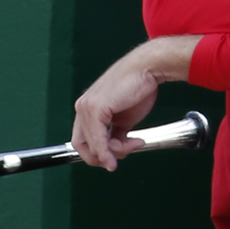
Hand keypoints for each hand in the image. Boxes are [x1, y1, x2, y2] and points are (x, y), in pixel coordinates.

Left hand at [72, 36, 197, 170]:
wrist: (146, 68)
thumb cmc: (138, 87)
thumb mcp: (125, 118)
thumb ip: (117, 134)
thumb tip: (115, 152)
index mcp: (87, 109)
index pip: (83, 141)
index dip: (97, 155)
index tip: (113, 160)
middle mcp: (83, 107)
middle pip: (83, 147)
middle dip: (103, 158)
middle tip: (121, 158)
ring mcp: (87, 107)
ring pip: (93, 146)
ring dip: (115, 152)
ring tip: (134, 144)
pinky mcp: (96, 108)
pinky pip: (99, 140)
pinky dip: (109, 152)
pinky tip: (123, 151)